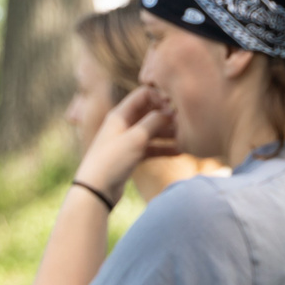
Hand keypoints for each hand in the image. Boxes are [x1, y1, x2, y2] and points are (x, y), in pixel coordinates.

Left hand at [74, 86, 177, 202]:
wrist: (96, 190)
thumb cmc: (112, 160)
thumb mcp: (136, 138)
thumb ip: (155, 121)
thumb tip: (170, 112)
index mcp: (120, 114)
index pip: (144, 94)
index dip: (160, 98)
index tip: (174, 109)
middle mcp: (124, 124)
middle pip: (150, 113)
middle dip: (168, 117)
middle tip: (186, 124)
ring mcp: (128, 140)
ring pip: (153, 131)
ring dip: (169, 134)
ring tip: (187, 139)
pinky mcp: (131, 155)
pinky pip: (152, 147)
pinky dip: (164, 148)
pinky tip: (181, 152)